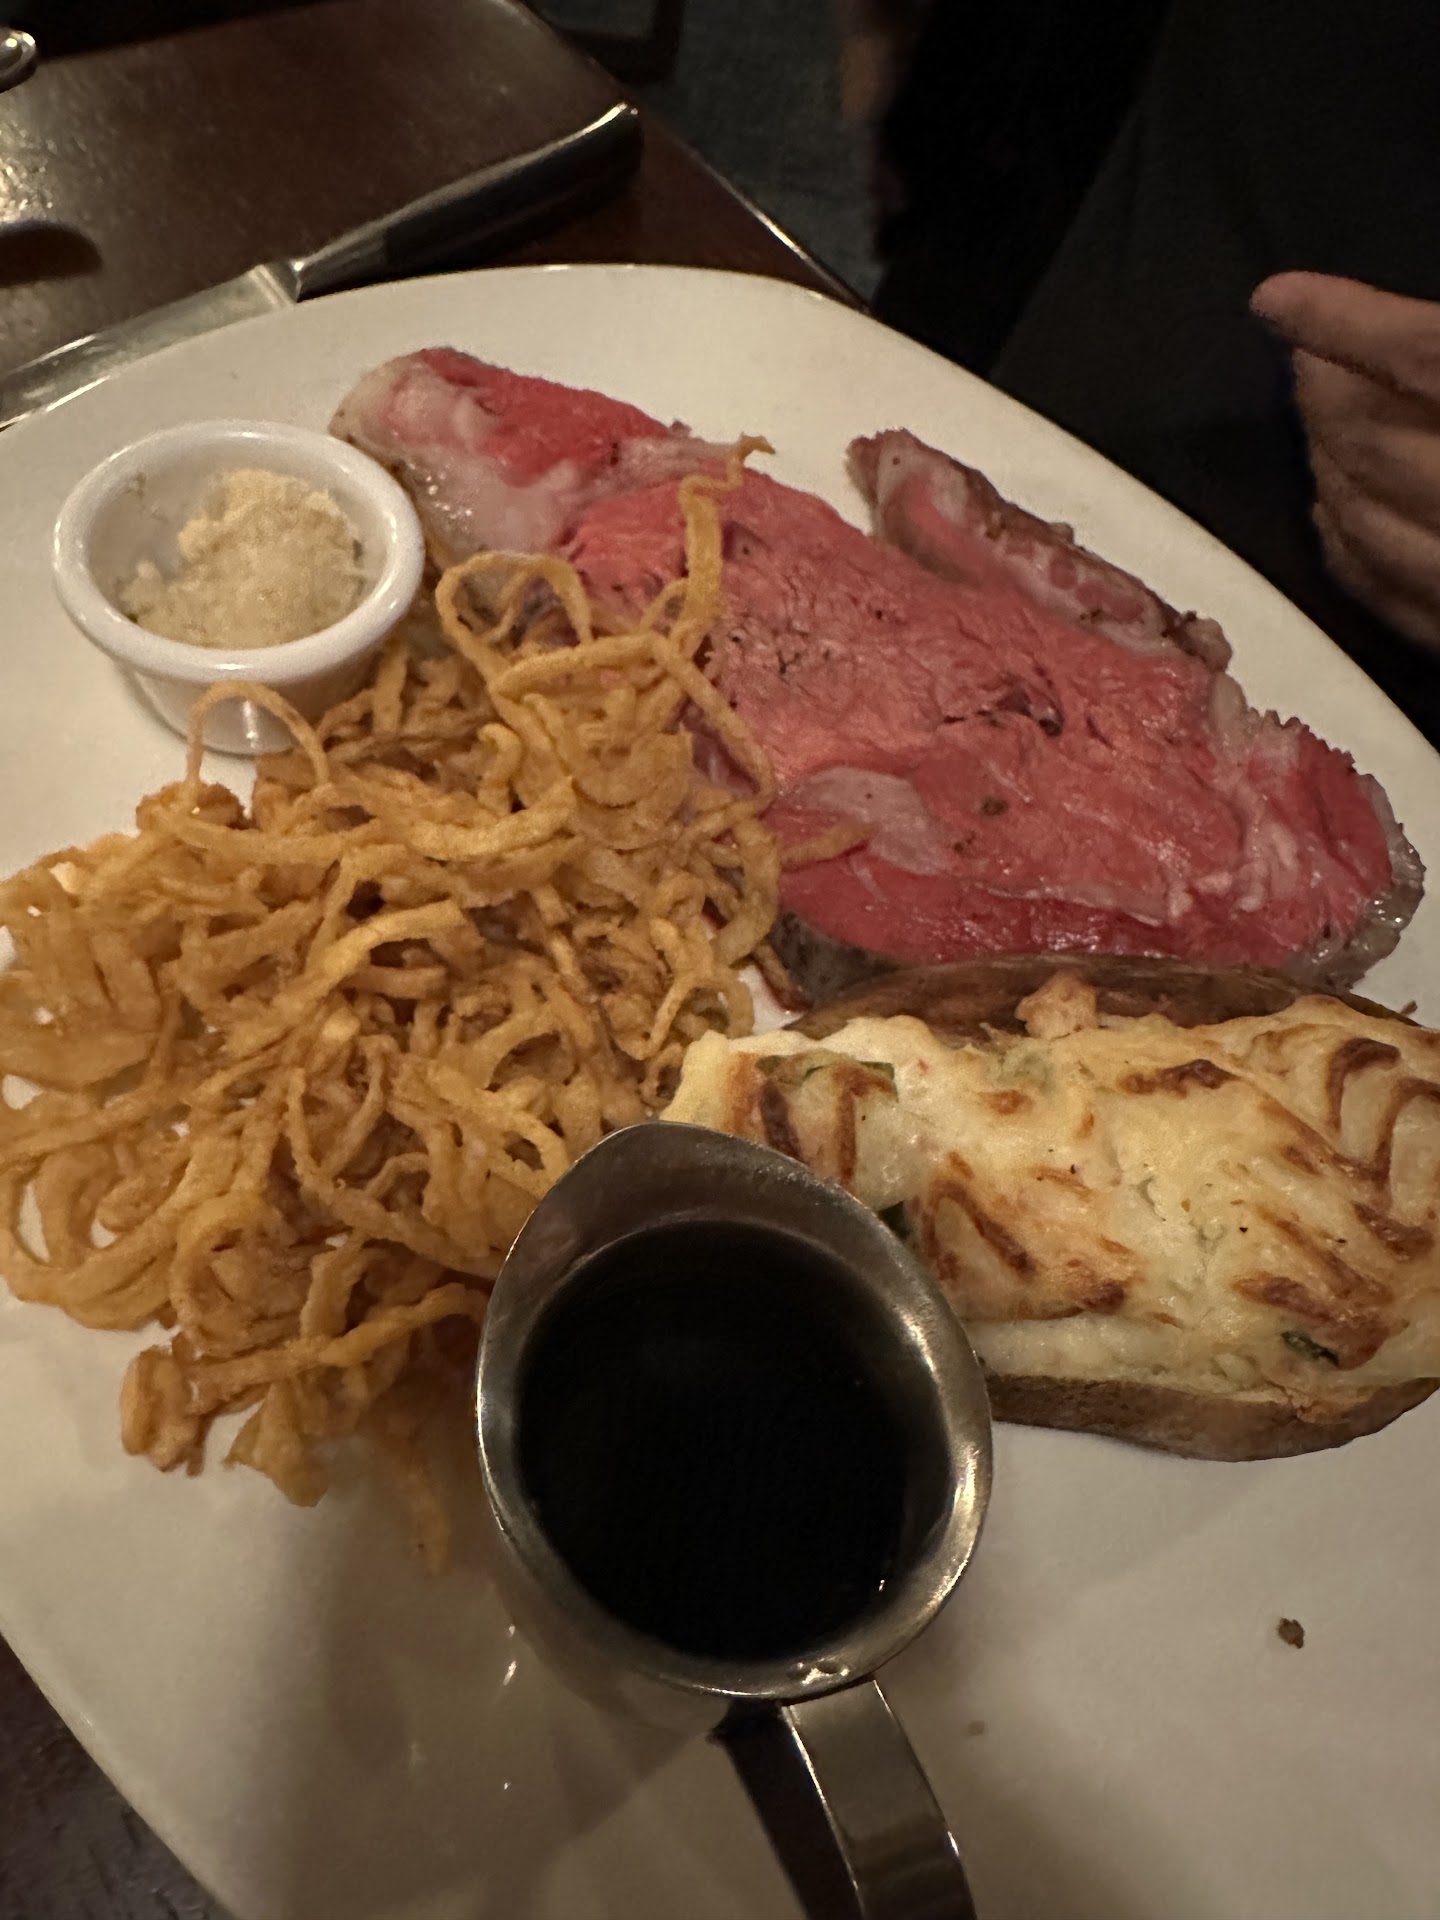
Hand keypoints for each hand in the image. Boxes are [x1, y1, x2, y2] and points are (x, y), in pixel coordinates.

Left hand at [1251, 271, 1439, 647]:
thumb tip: (1399, 334)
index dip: (1343, 321)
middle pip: (1375, 440)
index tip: (1276, 300)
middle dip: (1323, 397)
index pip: (1419, 354)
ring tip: (1316, 429)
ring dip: (1323, 468)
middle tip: (1306, 367)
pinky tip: (1330, 512)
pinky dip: (1343, 546)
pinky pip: (1384, 593)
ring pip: (1364, 520)